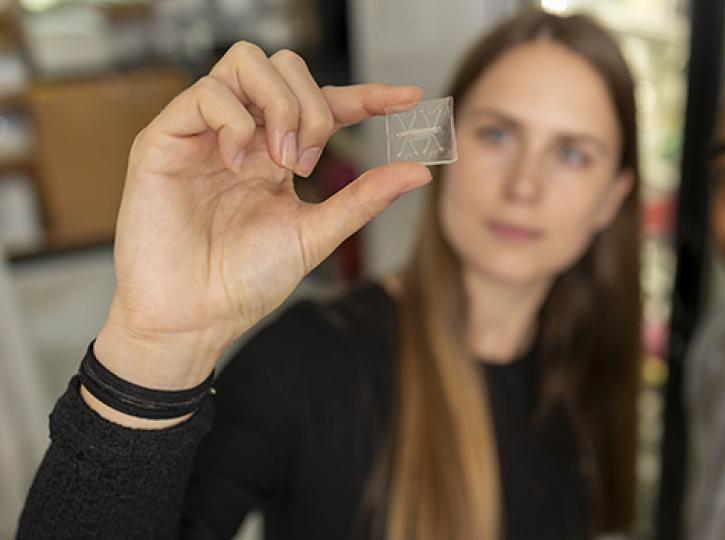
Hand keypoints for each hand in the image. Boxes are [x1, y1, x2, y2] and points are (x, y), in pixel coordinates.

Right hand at [92, 42, 430, 395]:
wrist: (195, 318)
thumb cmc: (245, 281)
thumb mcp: (316, 234)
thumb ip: (364, 199)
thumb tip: (420, 171)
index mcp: (277, 154)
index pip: (325, 103)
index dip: (367, 95)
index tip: (409, 99)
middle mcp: (243, 134)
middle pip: (285, 67)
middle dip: (313, 104)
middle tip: (307, 163)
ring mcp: (204, 132)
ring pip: (247, 62)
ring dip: (279, 106)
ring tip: (280, 162)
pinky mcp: (165, 139)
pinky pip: (206, 92)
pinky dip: (235, 121)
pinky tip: (238, 163)